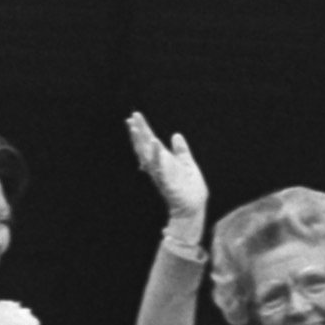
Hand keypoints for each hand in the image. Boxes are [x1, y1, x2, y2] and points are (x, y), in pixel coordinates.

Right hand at [126, 113, 208, 236]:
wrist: (193, 207)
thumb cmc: (189, 188)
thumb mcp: (187, 163)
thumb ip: (181, 150)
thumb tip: (176, 135)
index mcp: (163, 161)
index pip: (150, 142)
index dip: (143, 130)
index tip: (134, 117)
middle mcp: (158, 167)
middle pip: (144, 147)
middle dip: (138, 132)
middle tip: (131, 118)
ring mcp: (161, 174)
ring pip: (147, 156)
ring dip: (142, 142)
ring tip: (138, 128)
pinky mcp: (167, 182)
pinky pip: (160, 167)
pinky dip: (157, 155)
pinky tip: (156, 143)